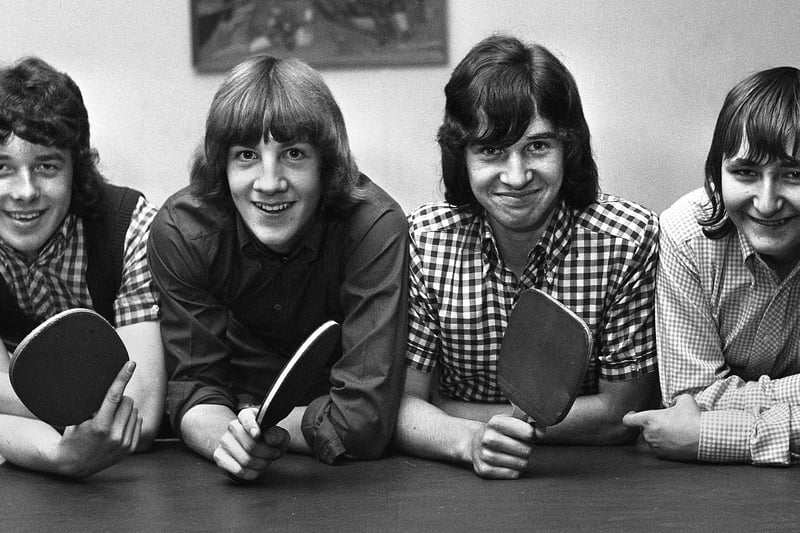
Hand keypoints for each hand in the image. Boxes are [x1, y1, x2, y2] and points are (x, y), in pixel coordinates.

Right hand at [55, 361, 141, 476]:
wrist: (73, 464)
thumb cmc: (72, 436)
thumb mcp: (77, 419)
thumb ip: (93, 403)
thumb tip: (107, 383)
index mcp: (99, 426)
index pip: (114, 396)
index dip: (122, 377)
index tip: (131, 363)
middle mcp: (115, 435)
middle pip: (127, 401)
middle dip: (119, 399)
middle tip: (106, 406)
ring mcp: (124, 443)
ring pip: (135, 411)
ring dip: (125, 409)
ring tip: (109, 419)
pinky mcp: (130, 448)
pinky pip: (138, 421)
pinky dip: (130, 418)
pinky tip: (117, 425)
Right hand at [213, 407, 289, 481]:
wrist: (255, 449)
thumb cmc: (268, 440)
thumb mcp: (279, 436)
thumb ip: (277, 435)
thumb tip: (268, 438)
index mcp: (247, 415)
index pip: (246, 418)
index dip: (252, 427)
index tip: (258, 435)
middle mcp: (233, 426)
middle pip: (251, 445)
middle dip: (267, 454)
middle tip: (273, 454)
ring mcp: (224, 441)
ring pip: (245, 460)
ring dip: (261, 465)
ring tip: (266, 461)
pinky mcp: (219, 457)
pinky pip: (238, 470)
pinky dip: (252, 473)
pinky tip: (257, 469)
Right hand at [470, 414, 535, 478]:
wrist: (474, 443)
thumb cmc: (499, 431)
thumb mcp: (512, 421)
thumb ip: (531, 425)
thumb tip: (541, 433)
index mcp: (495, 422)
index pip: (528, 433)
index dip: (532, 435)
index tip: (529, 434)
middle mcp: (488, 438)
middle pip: (526, 450)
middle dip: (527, 448)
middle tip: (520, 445)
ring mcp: (485, 455)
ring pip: (520, 463)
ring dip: (522, 460)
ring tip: (514, 454)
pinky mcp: (484, 470)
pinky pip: (513, 474)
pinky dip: (515, 470)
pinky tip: (508, 463)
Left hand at [622, 394, 700, 461]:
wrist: (704, 438)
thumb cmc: (693, 419)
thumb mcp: (684, 400)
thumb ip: (674, 399)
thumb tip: (673, 402)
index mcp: (649, 420)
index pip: (628, 420)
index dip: (629, 417)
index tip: (633, 415)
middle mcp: (649, 434)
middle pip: (643, 428)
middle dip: (652, 424)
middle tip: (667, 421)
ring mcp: (656, 446)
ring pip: (652, 438)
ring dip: (659, 434)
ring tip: (675, 430)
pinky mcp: (663, 455)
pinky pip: (660, 447)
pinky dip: (665, 444)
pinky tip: (677, 439)